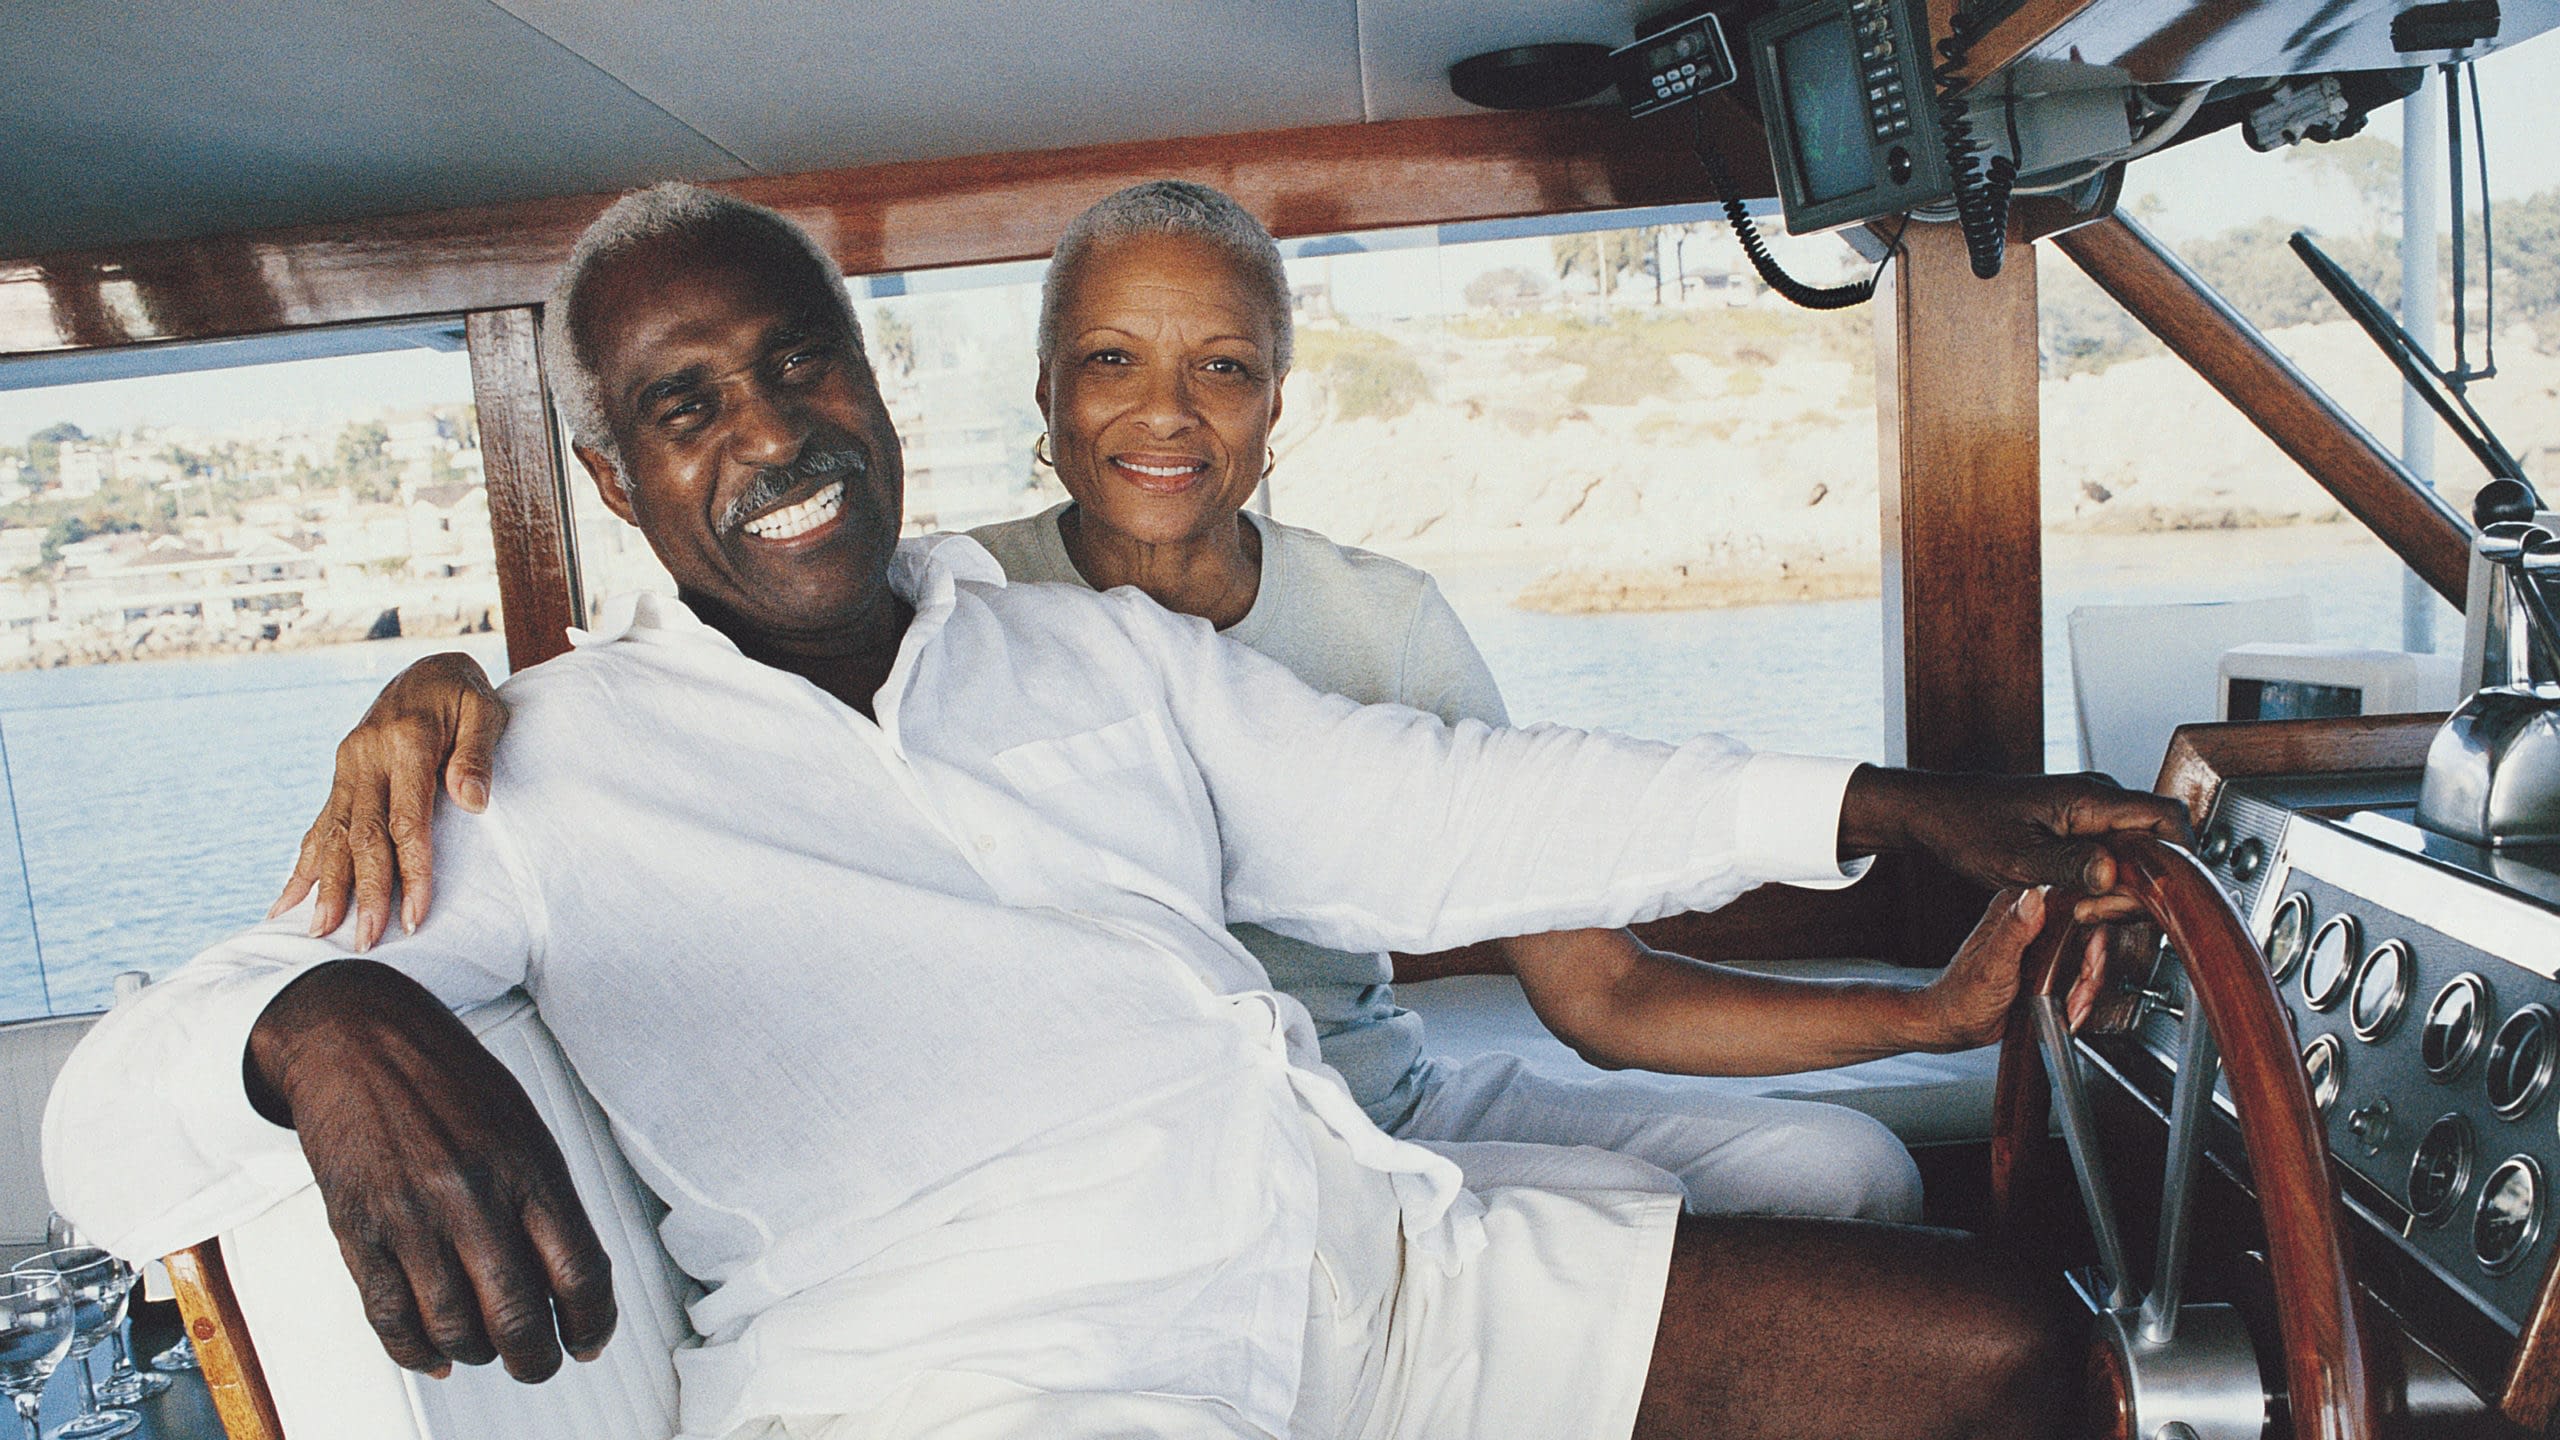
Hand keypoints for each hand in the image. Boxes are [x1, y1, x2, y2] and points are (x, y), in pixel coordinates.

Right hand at [248, 961, 615, 1381]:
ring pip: (454, 1327)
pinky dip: (416, 1351)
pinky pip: (390, 1315)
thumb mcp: (521, 1125)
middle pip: (518, 1314)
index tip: (591, 1339)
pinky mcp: (357, 1228)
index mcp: (527, 1166)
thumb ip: (544, 1199)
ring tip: (487, 1348)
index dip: (594, 1321)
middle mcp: (473, 1194)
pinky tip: (434, 1354)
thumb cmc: (447, 1079)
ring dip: (478, 1354)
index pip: (580, 1269)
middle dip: (537, 1358)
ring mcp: (411, 1215)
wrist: (357, 1038)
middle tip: (540, 1363)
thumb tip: (569, 1278)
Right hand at [270, 652, 506, 948]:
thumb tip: (473, 803)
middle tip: (364, 942)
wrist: (428, 666)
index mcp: (405, 741)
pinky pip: (320, 823)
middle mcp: (366, 755)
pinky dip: (304, 864)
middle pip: (364, 836)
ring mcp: (348, 765)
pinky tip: (285, 900)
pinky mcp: (341, 774)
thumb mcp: (484, 713)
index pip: (407, 821)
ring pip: (335, 834)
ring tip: (318, 932)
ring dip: (327, 886)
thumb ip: (477, 756)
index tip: (416, 915)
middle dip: (364, 892)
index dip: (412, 871)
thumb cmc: (465, 695)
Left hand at [1840, 767, 2191, 923]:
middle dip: (2145, 884)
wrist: (1936, 814)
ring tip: (2085, 910)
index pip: (2167, 817)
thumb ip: (2067, 866)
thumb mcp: (2016, 858)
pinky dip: (2106, 884)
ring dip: (2123, 889)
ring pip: (2137, 853)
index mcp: (2091, 798)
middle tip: (2104, 912)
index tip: (2169, 894)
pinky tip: (2080, 903)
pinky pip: (2114, 856)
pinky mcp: (2080, 828)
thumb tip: (2113, 873)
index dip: (2180, 856)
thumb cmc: (1967, 827)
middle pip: (2159, 841)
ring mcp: (2091, 814)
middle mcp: (2099, 800)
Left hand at [1908, 888, 2112, 1048]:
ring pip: (2083, 958)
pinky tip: (2067, 1011)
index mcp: (2015, 909)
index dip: (2091, 929)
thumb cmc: (1963, 996)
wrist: (1955, 1025)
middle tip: (2078, 993)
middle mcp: (2029, 922)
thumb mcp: (1992, 963)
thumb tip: (2033, 897)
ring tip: (2070, 1007)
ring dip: (2084, 989)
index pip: (2071, 904)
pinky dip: (2078, 997)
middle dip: (2089, 969)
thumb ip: (2013, 930)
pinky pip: (2075, 977)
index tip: (2090, 958)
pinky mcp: (2044, 968)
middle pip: (2085, 934)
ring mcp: (2038, 946)